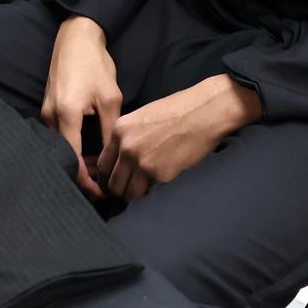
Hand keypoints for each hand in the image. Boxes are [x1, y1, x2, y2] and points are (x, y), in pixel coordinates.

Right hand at [39, 17, 121, 198]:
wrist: (76, 38)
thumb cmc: (95, 65)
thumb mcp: (109, 99)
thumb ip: (109, 131)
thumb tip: (114, 158)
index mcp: (66, 116)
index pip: (73, 160)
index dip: (87, 181)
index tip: (102, 192)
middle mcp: (50, 117)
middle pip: (63, 158)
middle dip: (82, 174)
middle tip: (104, 183)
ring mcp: (46, 113)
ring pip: (59, 148)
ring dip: (77, 161)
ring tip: (100, 169)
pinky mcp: (47, 109)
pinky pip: (57, 137)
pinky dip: (72, 148)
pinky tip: (88, 151)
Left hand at [106, 75, 260, 201]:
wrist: (205, 111)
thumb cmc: (178, 110)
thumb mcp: (142, 117)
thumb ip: (126, 137)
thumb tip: (120, 159)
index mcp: (120, 131)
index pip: (102, 165)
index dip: (106, 178)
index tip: (113, 183)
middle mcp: (127, 148)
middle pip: (112, 183)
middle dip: (119, 191)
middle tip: (128, 192)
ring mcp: (143, 163)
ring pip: (128, 194)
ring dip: (134, 196)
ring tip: (143, 194)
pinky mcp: (161, 175)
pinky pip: (149, 194)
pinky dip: (152, 195)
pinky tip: (158, 188)